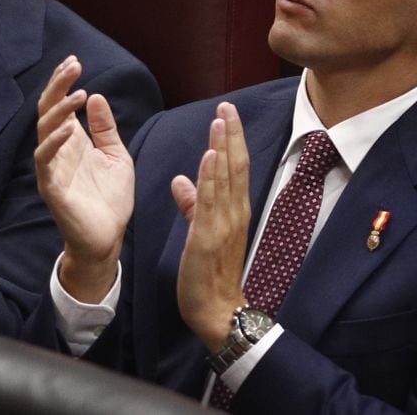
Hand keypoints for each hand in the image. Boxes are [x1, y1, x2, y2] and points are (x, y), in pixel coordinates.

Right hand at [35, 55, 132, 301]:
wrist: (108, 237)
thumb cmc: (110, 198)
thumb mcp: (115, 155)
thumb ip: (105, 128)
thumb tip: (97, 97)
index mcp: (71, 141)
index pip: (59, 104)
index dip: (63, 82)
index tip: (75, 61)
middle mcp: (57, 151)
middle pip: (47, 111)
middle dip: (58, 86)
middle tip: (74, 65)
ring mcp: (51, 169)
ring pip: (44, 131)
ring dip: (58, 110)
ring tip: (78, 92)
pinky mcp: (51, 188)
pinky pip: (45, 161)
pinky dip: (54, 143)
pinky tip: (68, 129)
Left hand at [173, 102, 249, 351]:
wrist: (216, 310)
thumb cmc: (210, 273)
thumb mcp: (200, 232)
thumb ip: (193, 205)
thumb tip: (181, 180)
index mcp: (233, 211)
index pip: (235, 167)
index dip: (232, 139)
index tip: (227, 113)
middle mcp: (234, 213)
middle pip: (235, 166)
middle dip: (231, 134)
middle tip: (228, 105)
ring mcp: (223, 224)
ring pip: (225, 178)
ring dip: (222, 147)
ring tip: (220, 120)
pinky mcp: (207, 237)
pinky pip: (209, 202)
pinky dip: (210, 177)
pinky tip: (209, 156)